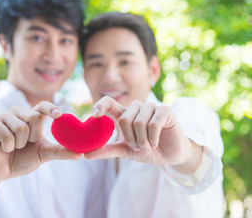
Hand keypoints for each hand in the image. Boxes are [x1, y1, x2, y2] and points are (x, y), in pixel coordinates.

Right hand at [0, 101, 80, 181]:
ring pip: (21, 128)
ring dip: (19, 144)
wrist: (2, 170)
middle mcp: (18, 112)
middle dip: (33, 137)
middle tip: (25, 144)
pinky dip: (8, 147)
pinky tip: (3, 147)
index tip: (58, 114)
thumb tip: (80, 154)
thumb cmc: (23, 158)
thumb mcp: (43, 154)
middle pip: (34, 118)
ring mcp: (4, 116)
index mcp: (31, 116)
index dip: (50, 108)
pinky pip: (8, 136)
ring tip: (13, 146)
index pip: (42, 106)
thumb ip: (60, 151)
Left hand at [84, 96, 201, 172]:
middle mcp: (136, 107)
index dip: (100, 105)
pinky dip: (153, 138)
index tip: (94, 115)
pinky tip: (156, 143)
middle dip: (130, 139)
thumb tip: (86, 155)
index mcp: (124, 114)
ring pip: (138, 122)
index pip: (109, 102)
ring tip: (147, 147)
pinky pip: (153, 124)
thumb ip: (107, 150)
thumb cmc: (146, 150)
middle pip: (124, 118)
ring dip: (142, 141)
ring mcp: (151, 107)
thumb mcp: (124, 151)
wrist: (170, 155)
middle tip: (137, 148)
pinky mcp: (165, 110)